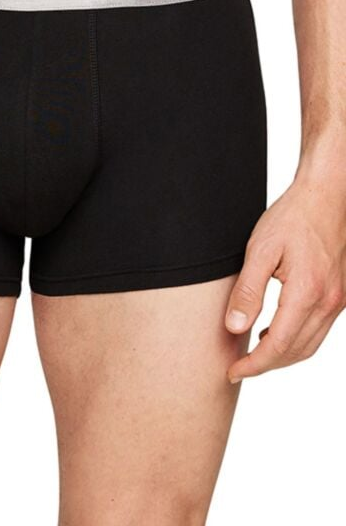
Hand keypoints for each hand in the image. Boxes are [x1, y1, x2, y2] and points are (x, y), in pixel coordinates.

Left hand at [224, 176, 345, 381]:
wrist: (327, 195)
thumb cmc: (293, 216)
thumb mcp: (260, 249)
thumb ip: (248, 291)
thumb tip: (235, 327)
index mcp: (306, 293)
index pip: (277, 346)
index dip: (253, 365)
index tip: (232, 371)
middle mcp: (328, 302)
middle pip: (296, 352)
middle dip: (266, 366)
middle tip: (238, 368)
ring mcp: (338, 300)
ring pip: (310, 344)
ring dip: (282, 356)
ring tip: (253, 355)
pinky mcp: (340, 294)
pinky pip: (319, 330)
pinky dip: (297, 340)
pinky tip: (275, 332)